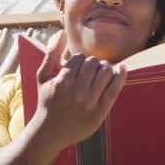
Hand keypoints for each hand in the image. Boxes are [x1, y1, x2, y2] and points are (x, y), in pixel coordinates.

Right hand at [33, 31, 126, 150]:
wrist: (50, 132)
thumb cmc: (47, 101)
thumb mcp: (42, 76)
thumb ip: (51, 53)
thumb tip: (61, 32)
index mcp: (61, 82)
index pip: (80, 57)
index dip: (80, 60)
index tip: (77, 69)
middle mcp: (76, 92)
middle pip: (93, 63)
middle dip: (93, 64)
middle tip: (89, 72)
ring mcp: (89, 103)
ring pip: (106, 72)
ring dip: (105, 68)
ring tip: (100, 73)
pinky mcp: (99, 113)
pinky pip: (115, 89)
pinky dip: (121, 75)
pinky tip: (122, 69)